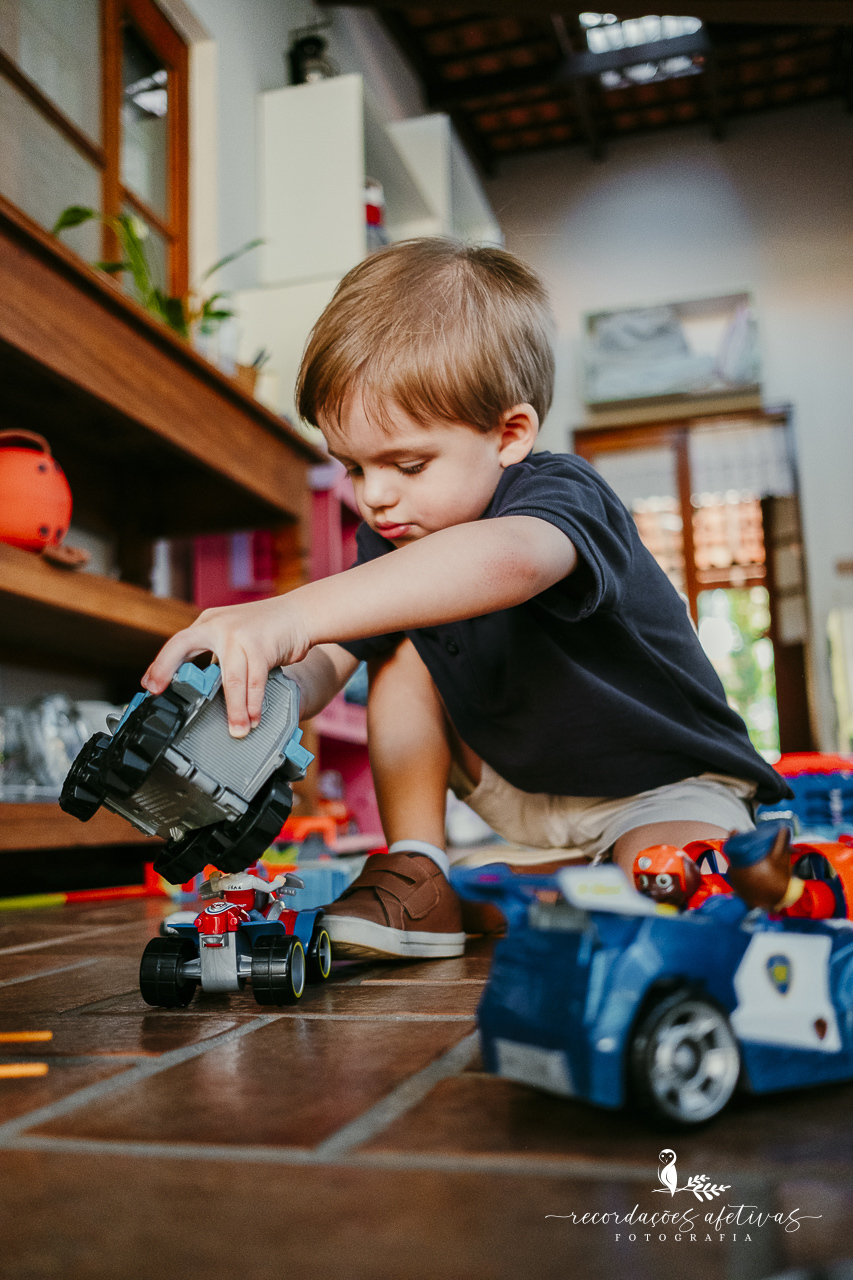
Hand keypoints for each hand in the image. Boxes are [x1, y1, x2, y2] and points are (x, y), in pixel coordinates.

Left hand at [142, 595, 310, 736]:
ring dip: (234, 709)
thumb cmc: (267, 630)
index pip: (177, 643)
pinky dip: (254, 704)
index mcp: (209, 624)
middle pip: (184, 646)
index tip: (150, 686)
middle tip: (157, 692)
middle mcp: (218, 625)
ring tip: (237, 730)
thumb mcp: (235, 636)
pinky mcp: (260, 645)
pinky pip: (254, 682)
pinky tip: (255, 718)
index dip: (161, 665)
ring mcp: (238, 633)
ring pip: (230, 678)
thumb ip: (218, 654)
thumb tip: (205, 686)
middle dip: (165, 668)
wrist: (300, 614)